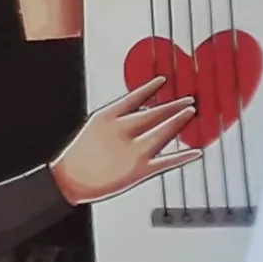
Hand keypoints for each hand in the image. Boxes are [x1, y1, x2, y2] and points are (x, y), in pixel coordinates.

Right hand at [47, 76, 201, 204]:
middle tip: (188, 100)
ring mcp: (133, 150)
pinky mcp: (140, 170)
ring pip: (163, 133)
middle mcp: (122, 131)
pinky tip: (195, 152)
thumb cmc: (77, 156)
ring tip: (191, 113)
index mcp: (107, 117)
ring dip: (179, 121)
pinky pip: (167, 162)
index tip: (163, 81)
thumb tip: (141, 113)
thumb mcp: (94, 128)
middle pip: (154, 114)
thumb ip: (117, 120)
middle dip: (173, 106)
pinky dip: (183, 157)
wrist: (67, 180)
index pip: (134, 97)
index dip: (150, 88)